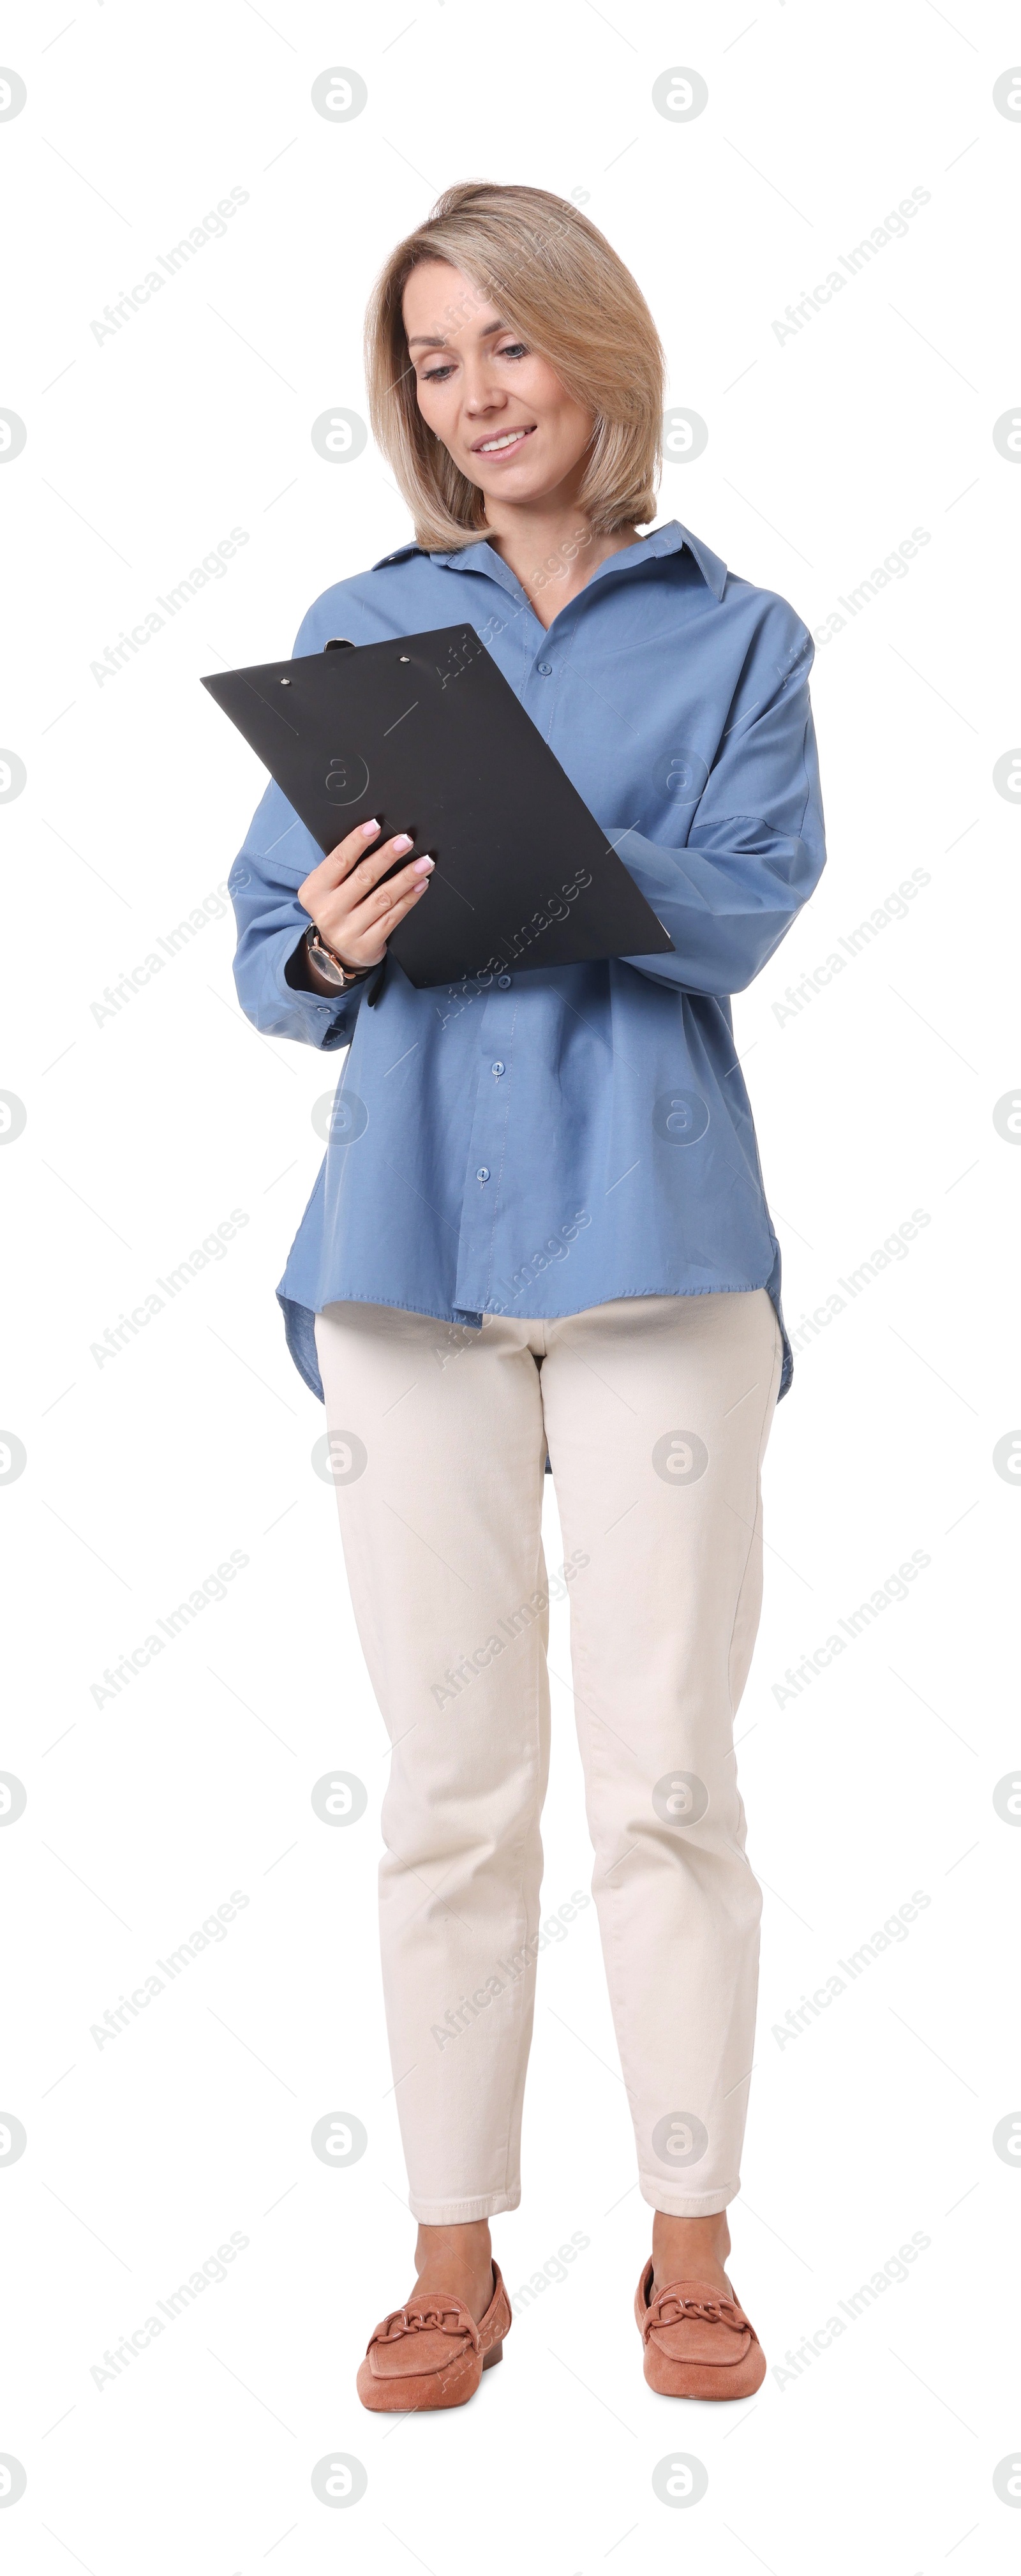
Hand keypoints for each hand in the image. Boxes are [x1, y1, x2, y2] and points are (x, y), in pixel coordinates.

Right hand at [298, 818, 433, 974]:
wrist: (337, 953)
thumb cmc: (337, 909)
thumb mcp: (328, 888)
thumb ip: (344, 867)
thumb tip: (374, 836)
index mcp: (314, 891)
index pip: (339, 860)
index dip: (358, 841)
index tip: (375, 825)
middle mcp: (329, 912)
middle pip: (364, 877)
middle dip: (388, 856)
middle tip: (406, 840)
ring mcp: (348, 930)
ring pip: (383, 897)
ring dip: (407, 877)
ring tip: (424, 863)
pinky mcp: (367, 944)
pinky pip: (394, 916)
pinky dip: (410, 898)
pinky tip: (421, 885)